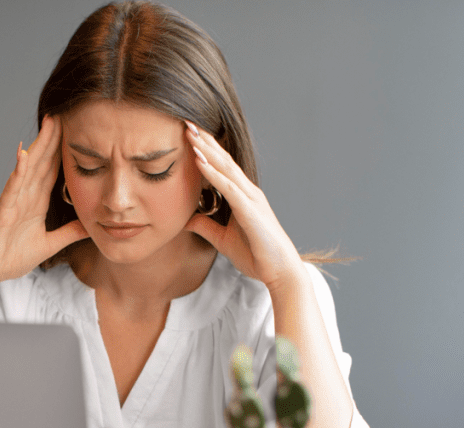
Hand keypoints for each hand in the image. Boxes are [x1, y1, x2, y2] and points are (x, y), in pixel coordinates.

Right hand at [0, 115, 87, 289]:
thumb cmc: (10, 258)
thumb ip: (69, 233)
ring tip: (48, 123)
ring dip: (39, 146)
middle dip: (53, 138)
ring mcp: (13, 202)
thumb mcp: (49, 245)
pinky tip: (23, 156)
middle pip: (43, 162)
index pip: (53, 172)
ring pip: (29, 169)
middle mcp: (25, 197)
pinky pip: (11, 189)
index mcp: (36, 203)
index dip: (64, 151)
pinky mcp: (3, 212)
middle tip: (65, 112)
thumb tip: (91, 225)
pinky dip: (18, 173)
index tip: (77, 130)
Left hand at [183, 122, 303, 292]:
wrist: (279, 271)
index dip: (205, 150)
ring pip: (225, 168)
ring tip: (190, 133)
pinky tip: (200, 162)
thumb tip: (186, 219)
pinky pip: (229, 188)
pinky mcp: (251, 211)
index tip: (187, 135)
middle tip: (185, 121)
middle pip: (223, 160)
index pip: (220, 167)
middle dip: (204, 141)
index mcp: (241, 196)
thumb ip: (206, 226)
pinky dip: (213, 174)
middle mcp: (247, 192)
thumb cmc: (256, 255)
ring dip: (206, 150)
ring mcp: (250, 199)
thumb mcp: (222, 240)